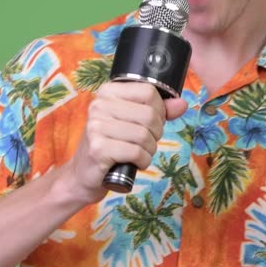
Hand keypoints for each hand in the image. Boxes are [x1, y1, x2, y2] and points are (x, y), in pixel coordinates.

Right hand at [56, 81, 187, 206]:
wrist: (83, 174)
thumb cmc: (111, 144)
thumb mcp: (132, 122)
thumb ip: (158, 111)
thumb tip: (182, 104)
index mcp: (108, 92)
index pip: (148, 92)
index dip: (159, 110)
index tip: (151, 123)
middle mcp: (99, 105)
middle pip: (149, 114)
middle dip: (156, 133)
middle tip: (145, 142)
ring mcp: (96, 127)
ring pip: (144, 135)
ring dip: (149, 150)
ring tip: (138, 153)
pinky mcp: (98, 149)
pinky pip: (137, 153)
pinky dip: (143, 162)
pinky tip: (134, 163)